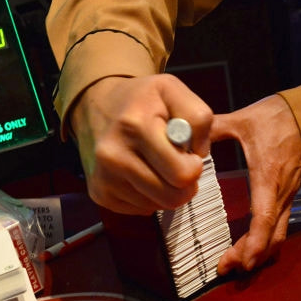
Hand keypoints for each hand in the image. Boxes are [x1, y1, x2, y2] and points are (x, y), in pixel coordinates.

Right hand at [69, 74, 213, 213]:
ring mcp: (103, 177)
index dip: (194, 165)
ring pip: (158, 206)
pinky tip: (141, 173)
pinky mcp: (99, 193)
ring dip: (166, 190)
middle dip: (184, 183)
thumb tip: (206, 148)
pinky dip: (149, 195)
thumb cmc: (141, 100)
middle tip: (178, 163)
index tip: (187, 151)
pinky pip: (142, 209)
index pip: (182, 174)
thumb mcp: (173, 90)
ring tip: (156, 164)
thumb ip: (199, 116)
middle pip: (172, 198)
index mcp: (135, 126)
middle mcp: (113, 155)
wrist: (95, 105)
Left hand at [211, 95, 300, 274]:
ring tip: (235, 266)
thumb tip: (183, 135)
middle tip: (227, 270)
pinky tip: (249, 250)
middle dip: (251, 256)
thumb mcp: (242, 119)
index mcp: (268, 176)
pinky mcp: (286, 198)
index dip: (254, 242)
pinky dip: (265, 242)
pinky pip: (278, 227)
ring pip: (277, 234)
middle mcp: (281, 193)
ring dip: (258, 253)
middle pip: (271, 235)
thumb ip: (212, 129)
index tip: (240, 262)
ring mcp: (286, 198)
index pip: (264, 217)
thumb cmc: (278, 119)